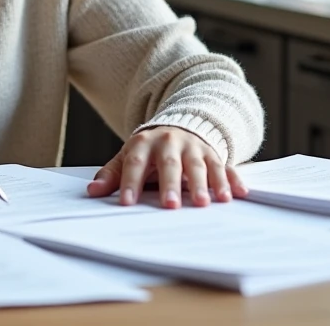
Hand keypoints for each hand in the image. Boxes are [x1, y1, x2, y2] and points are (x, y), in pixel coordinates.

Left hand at [87, 126, 246, 208]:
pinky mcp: (214, 154)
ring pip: (199, 165)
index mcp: (144, 143)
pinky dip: (231, 180)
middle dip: (171, 184)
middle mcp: (170, 142)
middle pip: (170, 163)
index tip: (127, 203)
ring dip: (204, 184)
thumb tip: (92, 191)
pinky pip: (224, 167)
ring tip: (205, 203)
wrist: (180, 124)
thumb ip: (112, 174)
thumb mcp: (129, 156)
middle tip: (171, 206)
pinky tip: (237, 194)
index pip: (135, 163)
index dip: (130, 182)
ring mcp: (194, 147)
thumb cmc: (150, 149)